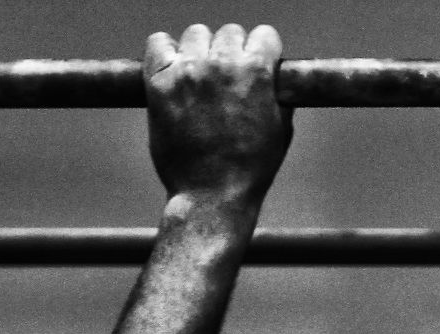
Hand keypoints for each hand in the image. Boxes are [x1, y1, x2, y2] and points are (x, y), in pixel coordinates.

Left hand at [144, 23, 292, 202]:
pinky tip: (174, 68)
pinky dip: (166, 51)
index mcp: (256, 72)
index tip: (258, 64)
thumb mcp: (282, 129)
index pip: (264, 35)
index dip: (264, 51)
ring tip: (200, 75)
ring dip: (201, 50)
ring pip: (195, 34)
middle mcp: (221, 64)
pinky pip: (158, 43)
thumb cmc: (251, 168)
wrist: (213, 194)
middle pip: (229, 32)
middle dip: (232, 51)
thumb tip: (275, 77)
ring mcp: (187, 71)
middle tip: (228, 77)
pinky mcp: (158, 82)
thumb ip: (278, 94)